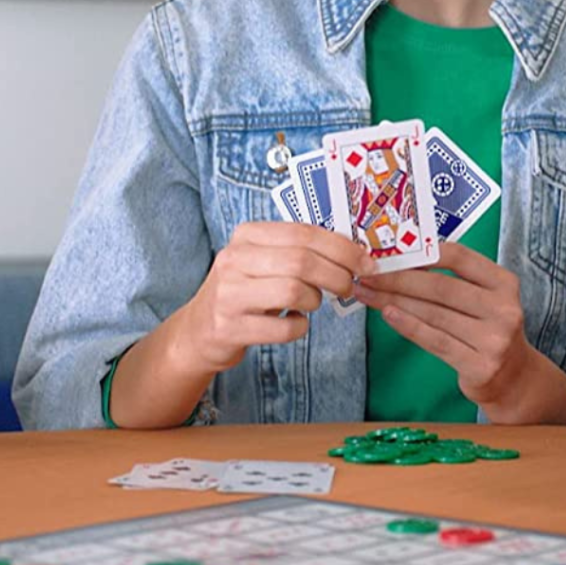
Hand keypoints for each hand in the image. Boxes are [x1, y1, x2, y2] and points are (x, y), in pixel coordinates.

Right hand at [178, 222, 374, 374]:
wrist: (198, 331)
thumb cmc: (245, 290)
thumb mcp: (264, 260)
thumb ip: (299, 250)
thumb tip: (355, 250)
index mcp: (247, 235)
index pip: (304, 233)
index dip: (342, 247)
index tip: (366, 262)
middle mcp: (234, 260)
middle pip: (302, 261)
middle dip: (337, 275)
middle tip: (348, 286)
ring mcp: (229, 294)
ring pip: (293, 291)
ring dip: (315, 300)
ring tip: (312, 303)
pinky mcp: (229, 328)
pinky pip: (282, 328)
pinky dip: (299, 328)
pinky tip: (295, 323)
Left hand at [354, 243, 565, 420]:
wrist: (515, 379)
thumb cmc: (489, 330)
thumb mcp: (486, 299)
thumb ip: (457, 281)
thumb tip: (404, 261)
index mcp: (504, 283)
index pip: (459, 257)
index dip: (423, 253)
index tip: (392, 253)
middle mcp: (503, 309)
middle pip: (441, 287)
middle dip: (398, 278)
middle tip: (368, 274)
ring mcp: (494, 339)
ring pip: (433, 314)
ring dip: (394, 301)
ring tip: (368, 293)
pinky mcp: (480, 366)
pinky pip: (435, 340)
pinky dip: (408, 326)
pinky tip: (388, 314)